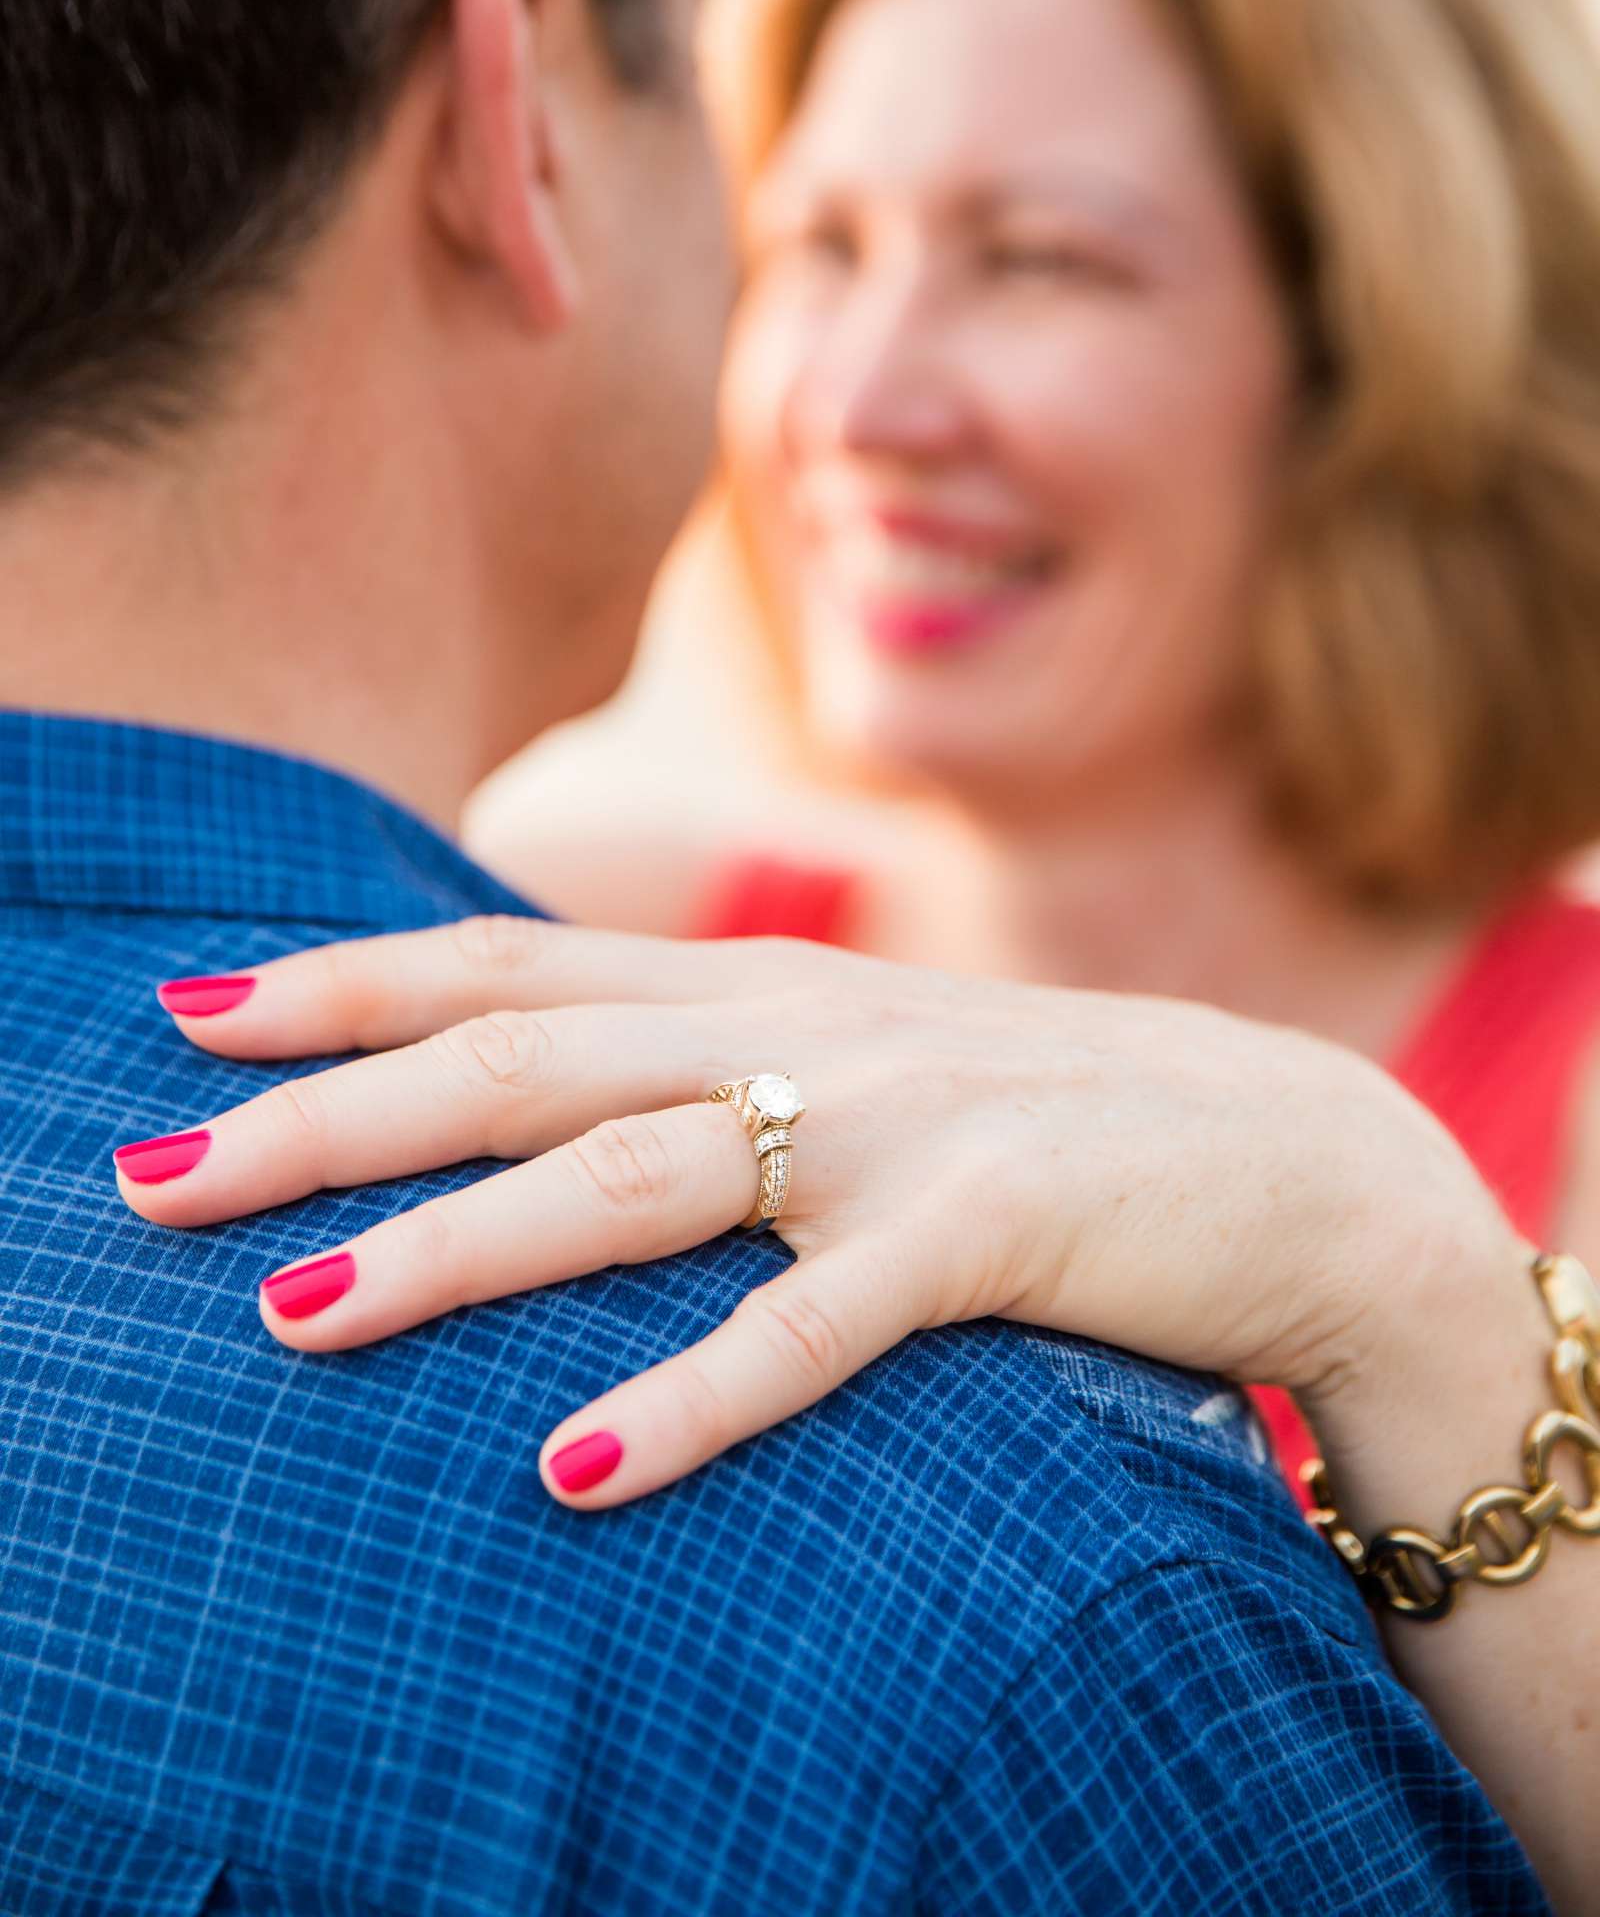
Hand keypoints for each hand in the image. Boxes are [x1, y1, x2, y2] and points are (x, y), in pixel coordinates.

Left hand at [118, 917, 1517, 1506]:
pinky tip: (575, 1473)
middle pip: (522, 1060)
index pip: (512, 961)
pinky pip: (815, 1325)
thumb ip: (708, 1054)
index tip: (188, 1013)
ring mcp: (888, 1125)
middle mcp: (796, 1033)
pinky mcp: (987, 1227)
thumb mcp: (853, 1058)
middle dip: (328, 1115)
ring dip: (460, 1249)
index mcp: (754, 988)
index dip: (345, 982)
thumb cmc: (1038, 1115)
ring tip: (302, 1321)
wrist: (1283, 1148)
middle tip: (158, 1179)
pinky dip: (692, 1394)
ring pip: (633, 1175)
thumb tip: (541, 1088)